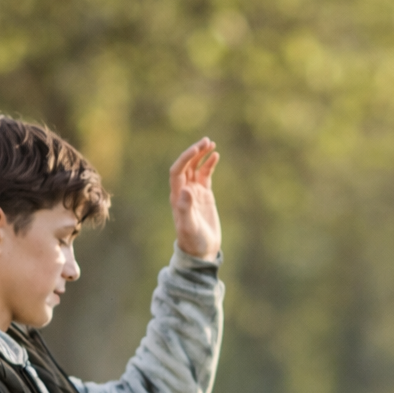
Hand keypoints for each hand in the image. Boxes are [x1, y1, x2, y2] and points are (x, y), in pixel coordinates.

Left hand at [170, 137, 220, 258]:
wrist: (201, 251)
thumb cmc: (193, 241)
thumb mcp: (189, 226)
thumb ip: (186, 209)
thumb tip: (186, 189)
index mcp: (177, 196)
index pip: (177, 171)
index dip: (185, 158)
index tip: (197, 149)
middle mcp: (184, 191)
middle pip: (186, 165)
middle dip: (194, 152)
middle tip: (206, 141)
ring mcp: (194, 192)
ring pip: (195, 167)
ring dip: (201, 155)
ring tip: (211, 143)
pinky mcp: (204, 195)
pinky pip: (205, 175)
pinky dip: (209, 165)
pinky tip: (216, 155)